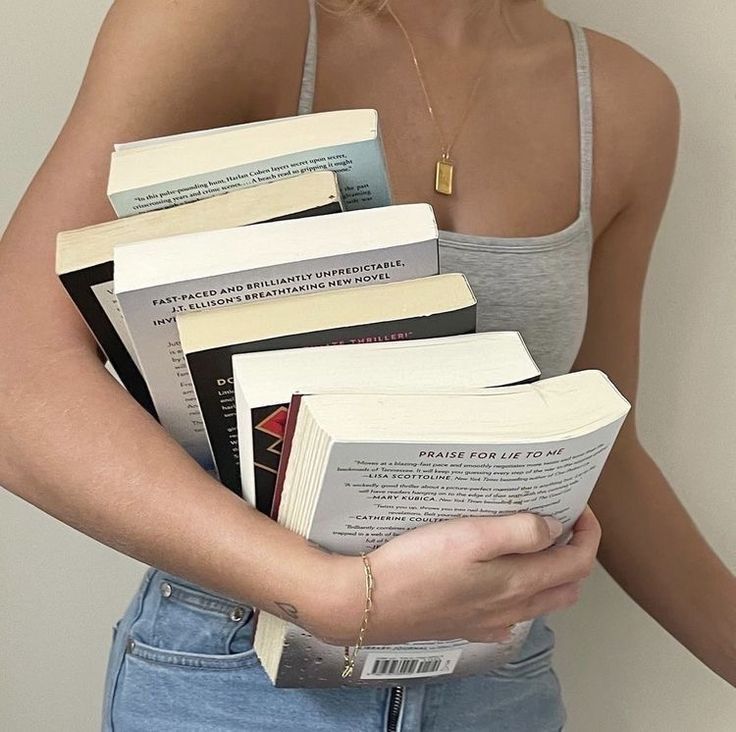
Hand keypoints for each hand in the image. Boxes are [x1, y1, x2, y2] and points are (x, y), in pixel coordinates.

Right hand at [314, 507, 599, 644]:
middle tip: (561, 523)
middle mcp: (510, 609)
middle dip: (575, 554)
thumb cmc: (414, 566)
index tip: (578, 507)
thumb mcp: (470, 537)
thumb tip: (554, 529)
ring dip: (549, 572)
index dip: (588, 534)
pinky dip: (518, 593)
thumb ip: (518, 532)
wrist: (367, 603)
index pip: (577, 563)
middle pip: (566, 586)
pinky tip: (497, 575)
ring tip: (531, 540)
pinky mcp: (465, 626)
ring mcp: (488, 622)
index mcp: (517, 584)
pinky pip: (508, 614)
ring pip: (539, 601)